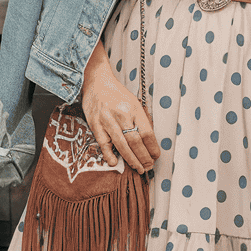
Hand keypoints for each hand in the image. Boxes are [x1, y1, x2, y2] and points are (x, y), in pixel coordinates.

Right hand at [81, 42, 159, 173]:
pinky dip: (109, 154)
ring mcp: (107, 120)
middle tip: (148, 167)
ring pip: (121, 145)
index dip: (152, 147)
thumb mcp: (134, 103)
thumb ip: (141, 120)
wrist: (96, 82)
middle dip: (143, 157)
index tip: (156, 156)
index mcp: (134, 108)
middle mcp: (121, 114)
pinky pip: (103, 143)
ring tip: (138, 168)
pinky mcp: (94, 124)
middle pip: (135, 141)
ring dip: (131, 159)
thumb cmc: (117, 94)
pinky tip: (115, 162)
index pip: (147, 132)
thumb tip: (149, 142)